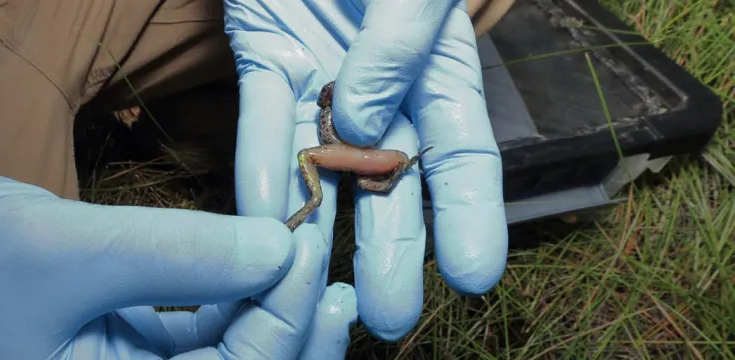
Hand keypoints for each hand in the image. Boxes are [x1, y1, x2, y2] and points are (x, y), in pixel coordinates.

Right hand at [0, 159, 356, 358]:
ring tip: (306, 255)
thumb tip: (279, 247)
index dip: (280, 321)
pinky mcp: (119, 342)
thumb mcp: (61, 251)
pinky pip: (193, 330)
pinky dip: (227, 294)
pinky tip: (257, 259)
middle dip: (287, 323)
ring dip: (266, 306)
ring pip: (221, 352)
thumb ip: (176, 255)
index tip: (306, 250)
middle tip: (324, 261)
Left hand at [225, 0, 507, 340]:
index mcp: (440, 70)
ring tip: (317, 291)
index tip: (475, 276)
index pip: (464, 155)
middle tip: (388, 313)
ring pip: (324, 167)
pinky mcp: (267, 62)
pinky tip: (264, 218)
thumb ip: (402, 45)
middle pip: (392, 182)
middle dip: (391, 249)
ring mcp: (323, 81)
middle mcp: (383, 90)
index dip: (471, 217)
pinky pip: (264, 121)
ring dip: (321, 230)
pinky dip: (262, 165)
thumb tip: (370, 125)